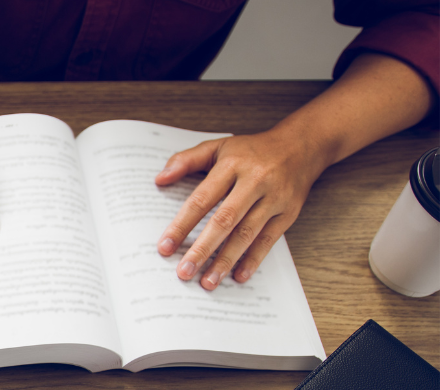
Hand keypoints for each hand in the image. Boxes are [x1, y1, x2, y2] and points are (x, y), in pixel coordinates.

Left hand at [155, 130, 330, 289]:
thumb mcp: (218, 146)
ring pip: (246, 234)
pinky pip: (269, 240)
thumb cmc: (252, 150)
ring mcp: (273, 199)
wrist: (301, 146)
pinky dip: (253, 260)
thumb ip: (187, 160)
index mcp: (232, 165)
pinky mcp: (288, 213)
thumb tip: (159, 179)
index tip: (165, 246)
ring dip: (226, 260)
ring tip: (208, 281)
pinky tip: (238, 276)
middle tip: (184, 272)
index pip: (202, 199)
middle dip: (202, 249)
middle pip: (224, 221)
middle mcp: (254, 182)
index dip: (182, 225)